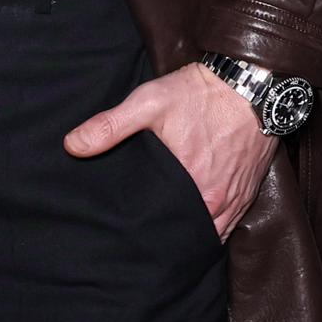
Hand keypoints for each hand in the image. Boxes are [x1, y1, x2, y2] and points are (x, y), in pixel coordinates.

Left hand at [64, 61, 275, 239]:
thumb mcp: (149, 103)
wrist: (250, 80)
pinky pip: (230, 221)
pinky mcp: (249, 189)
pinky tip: (195, 221)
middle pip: (190, 235)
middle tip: (143, 241)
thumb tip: (72, 146)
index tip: (130, 236)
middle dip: (169, 240)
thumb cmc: (199, 93)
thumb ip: (110, 126)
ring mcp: (238, 198)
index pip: (168, 229)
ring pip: (213, 232)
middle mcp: (220, 201)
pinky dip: (214, 224)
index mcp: (196, 189)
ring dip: (192, 235)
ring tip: (166, 237)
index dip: (149, 235)